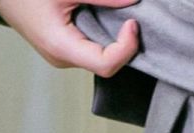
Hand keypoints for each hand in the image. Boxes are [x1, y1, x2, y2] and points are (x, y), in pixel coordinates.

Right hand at [0, 0, 139, 77]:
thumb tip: (133, 0)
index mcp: (61, 48)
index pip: (106, 65)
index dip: (126, 48)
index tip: (133, 23)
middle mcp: (62, 59)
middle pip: (105, 63)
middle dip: (123, 44)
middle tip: (132, 18)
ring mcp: (60, 56)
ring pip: (98, 57)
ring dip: (113, 39)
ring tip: (120, 17)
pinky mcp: (60, 48)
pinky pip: (88, 48)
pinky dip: (101, 35)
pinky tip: (105, 17)